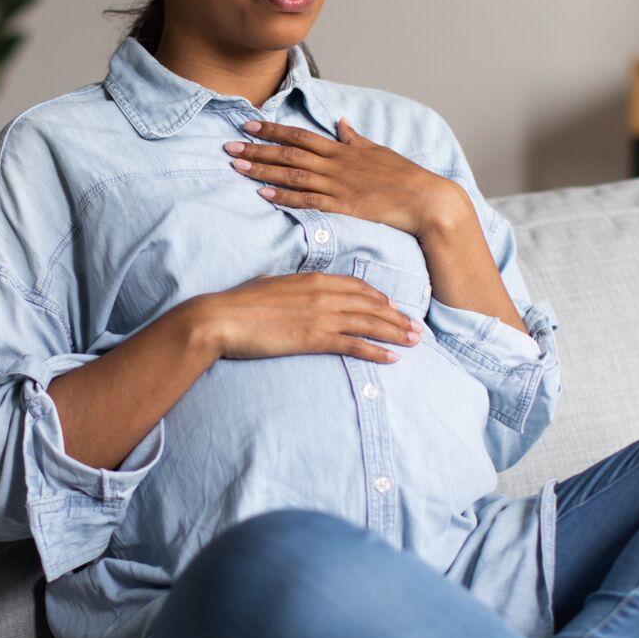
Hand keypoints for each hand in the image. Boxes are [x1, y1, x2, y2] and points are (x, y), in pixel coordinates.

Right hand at [199, 272, 424, 363]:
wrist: (222, 318)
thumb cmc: (238, 303)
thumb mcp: (265, 284)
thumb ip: (280, 283)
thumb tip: (275, 281)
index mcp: (313, 278)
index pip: (356, 286)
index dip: (379, 296)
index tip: (393, 305)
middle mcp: (323, 294)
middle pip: (370, 304)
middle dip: (397, 316)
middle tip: (416, 326)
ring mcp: (321, 315)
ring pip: (370, 323)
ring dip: (396, 332)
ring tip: (414, 341)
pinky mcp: (315, 338)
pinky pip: (355, 344)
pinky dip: (377, 351)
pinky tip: (392, 358)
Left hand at [222, 117, 459, 236]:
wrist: (424, 199)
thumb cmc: (403, 175)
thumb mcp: (377, 150)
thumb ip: (354, 138)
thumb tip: (340, 122)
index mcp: (342, 150)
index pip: (300, 136)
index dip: (272, 130)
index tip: (249, 124)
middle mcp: (335, 164)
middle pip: (289, 154)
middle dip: (257, 149)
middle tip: (228, 146)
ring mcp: (338, 186)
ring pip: (292, 175)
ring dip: (263, 171)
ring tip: (237, 167)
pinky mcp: (343, 206)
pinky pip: (307, 201)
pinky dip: (284, 197)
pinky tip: (263, 194)